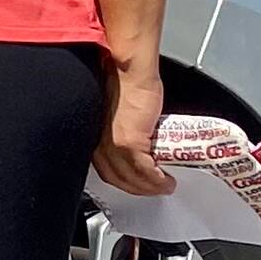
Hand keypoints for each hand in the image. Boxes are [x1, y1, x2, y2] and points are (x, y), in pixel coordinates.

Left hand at [93, 55, 171, 196]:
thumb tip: (136, 137)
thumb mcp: (118, 114)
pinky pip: (145, 172)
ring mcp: (113, 145)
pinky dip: (157, 181)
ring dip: (149, 188)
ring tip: (165, 186)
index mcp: (94, 137)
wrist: (129, 71)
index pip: (105, 169)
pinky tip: (166, 181)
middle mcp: (99, 144)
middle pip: (116, 178)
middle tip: (154, 188)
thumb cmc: (124, 84)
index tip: (138, 183)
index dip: (123, 180)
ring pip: (131, 178)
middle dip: (137, 188)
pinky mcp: (129, 143)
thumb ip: (120, 129)